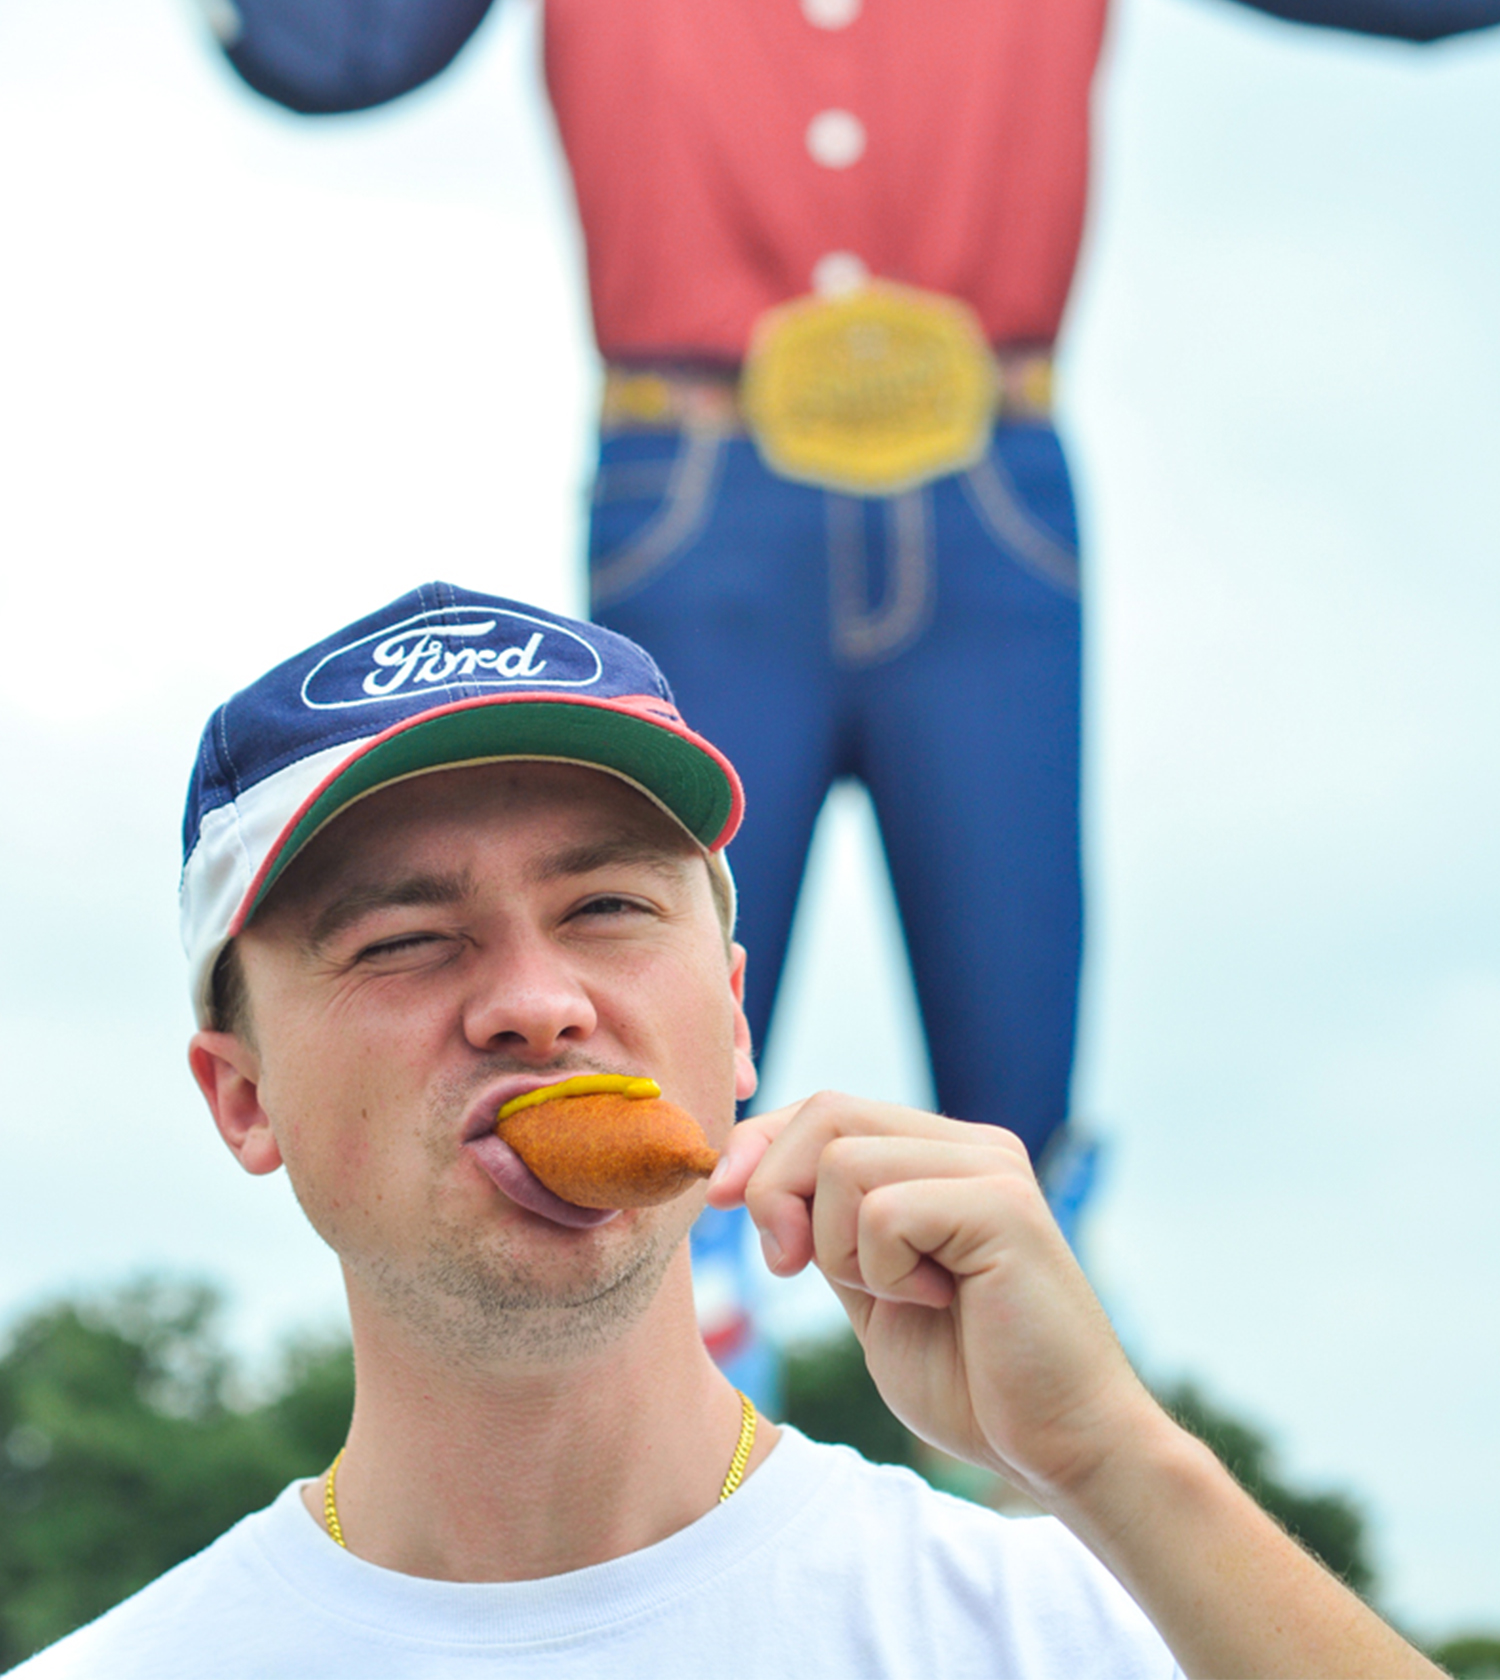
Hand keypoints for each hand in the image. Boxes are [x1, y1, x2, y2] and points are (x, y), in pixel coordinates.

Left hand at [707, 1093, 1158, 1505]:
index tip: (717, 1203)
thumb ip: (822, 1227)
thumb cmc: (968, 1377)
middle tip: (788, 1268)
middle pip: (826, 1113)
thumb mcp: (867, 1287)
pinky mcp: (1003, 1206)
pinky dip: (881, 1270)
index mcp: (940, 1153)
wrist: (1057, 1448)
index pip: (825, 1108)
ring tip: (894, 1294)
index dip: (758, 1146)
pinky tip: (933, 1301)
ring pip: (844, 1160)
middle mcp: (971, 1144)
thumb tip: (741, 1173)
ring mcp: (992, 1168)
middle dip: (775, 1190)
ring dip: (835, 1245)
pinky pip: (884, 1211)